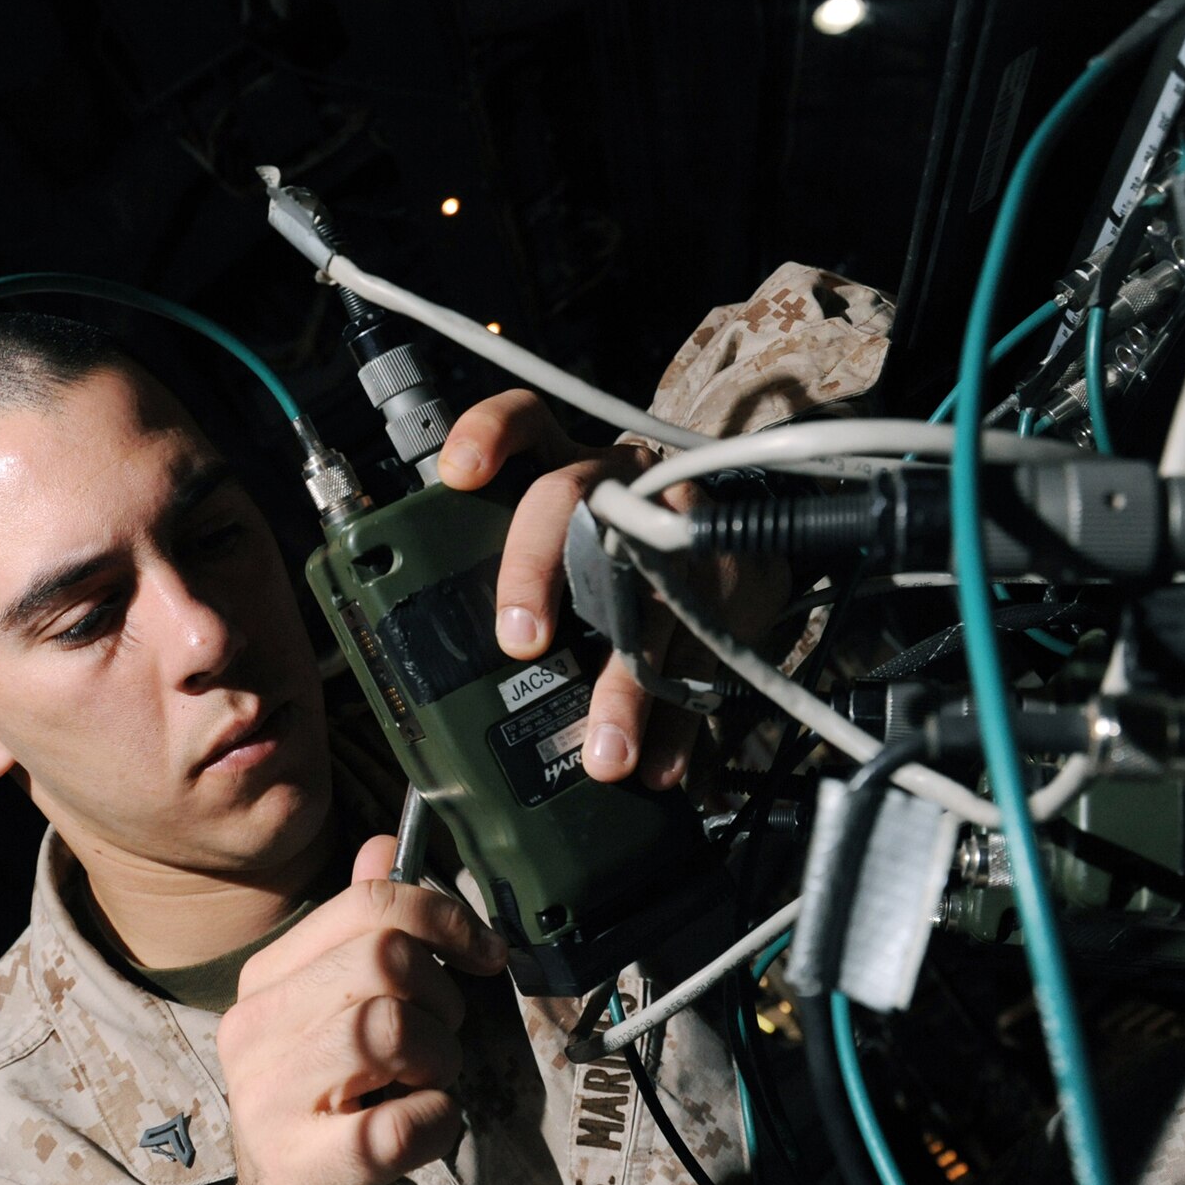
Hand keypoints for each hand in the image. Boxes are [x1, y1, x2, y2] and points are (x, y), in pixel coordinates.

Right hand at [217, 835, 507, 1184]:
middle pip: (382, 961)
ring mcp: (270, 1102)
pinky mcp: (304, 1169)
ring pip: (388, 1030)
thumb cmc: (337, 1099)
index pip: (365, 906)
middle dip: (442, 997)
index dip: (445, 918)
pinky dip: (435, 1123)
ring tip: (426, 1083)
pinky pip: (399, 1125)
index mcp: (266, 980)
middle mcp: (254, 1032)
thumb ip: (362, 927)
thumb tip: (386, 843)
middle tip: (440, 1038)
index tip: (485, 953)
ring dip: (438, 1059)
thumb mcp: (343, 1006)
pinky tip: (424, 1128)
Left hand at [438, 389, 787, 789]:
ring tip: (605, 753)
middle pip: (569, 501)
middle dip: (536, 570)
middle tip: (520, 642)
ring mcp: (678, 525)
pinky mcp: (731, 575)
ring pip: (646, 591)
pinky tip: (659, 764)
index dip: (490, 435)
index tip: (458, 475)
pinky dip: (679, 719)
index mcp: (569, 466)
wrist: (745, 530)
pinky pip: (703, 650)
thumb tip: (439, 675)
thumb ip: (516, 572)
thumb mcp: (569, 537)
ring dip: (625, 684)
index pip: (526, 420)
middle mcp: (621, 482)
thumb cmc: (621, 546)